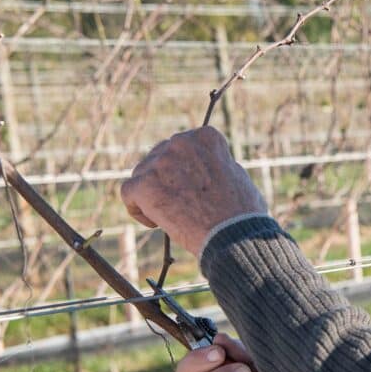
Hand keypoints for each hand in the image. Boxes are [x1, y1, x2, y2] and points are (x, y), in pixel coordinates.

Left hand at [120, 126, 265, 255]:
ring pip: (142, 175)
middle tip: (179, 204)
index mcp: (205, 137)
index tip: (194, 188)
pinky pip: (128, 192)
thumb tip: (203, 169)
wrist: (232, 234)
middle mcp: (180, 142)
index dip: (187, 169)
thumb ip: (215, 164)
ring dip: (152, 194)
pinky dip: (138, 209)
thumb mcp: (236, 175)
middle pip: (160, 158)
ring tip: (171, 216)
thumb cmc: (242, 213)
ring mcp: (160, 162)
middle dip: (166, 180)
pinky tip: (156, 222)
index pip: (185, 147)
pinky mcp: (144, 184)